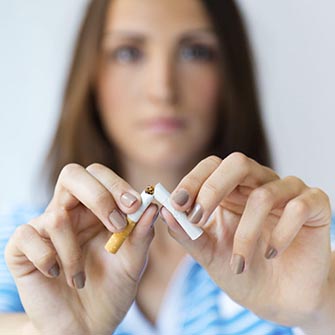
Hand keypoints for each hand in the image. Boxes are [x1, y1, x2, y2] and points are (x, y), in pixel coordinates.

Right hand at [5, 163, 157, 334]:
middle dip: (98, 196)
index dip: (115, 185)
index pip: (99, 175)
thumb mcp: (133, 264)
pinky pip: (28, 237)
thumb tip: (153, 206)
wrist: (84, 327)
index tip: (134, 206)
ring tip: (82, 279)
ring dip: (74, 252)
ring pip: (56, 216)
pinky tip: (58, 275)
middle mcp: (69, 212)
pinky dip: (47, 258)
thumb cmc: (110, 291)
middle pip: (73, 175)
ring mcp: (44, 228)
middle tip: (116, 224)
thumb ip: (142, 235)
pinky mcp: (22, 248)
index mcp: (95, 210)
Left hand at [161, 153, 331, 326]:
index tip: (177, 205)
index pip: (211, 167)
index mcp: (232, 190)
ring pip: (264, 194)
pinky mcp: (315, 206)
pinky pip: (298, 208)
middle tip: (198, 216)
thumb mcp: (208, 254)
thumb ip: (187, 234)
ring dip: (245, 234)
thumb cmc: (242, 271)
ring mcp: (289, 192)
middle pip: (237, 163)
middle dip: (213, 189)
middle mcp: (259, 184)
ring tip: (238, 263)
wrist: (279, 298)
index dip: (193, 181)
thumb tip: (165, 213)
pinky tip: (271, 253)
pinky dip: (281, 234)